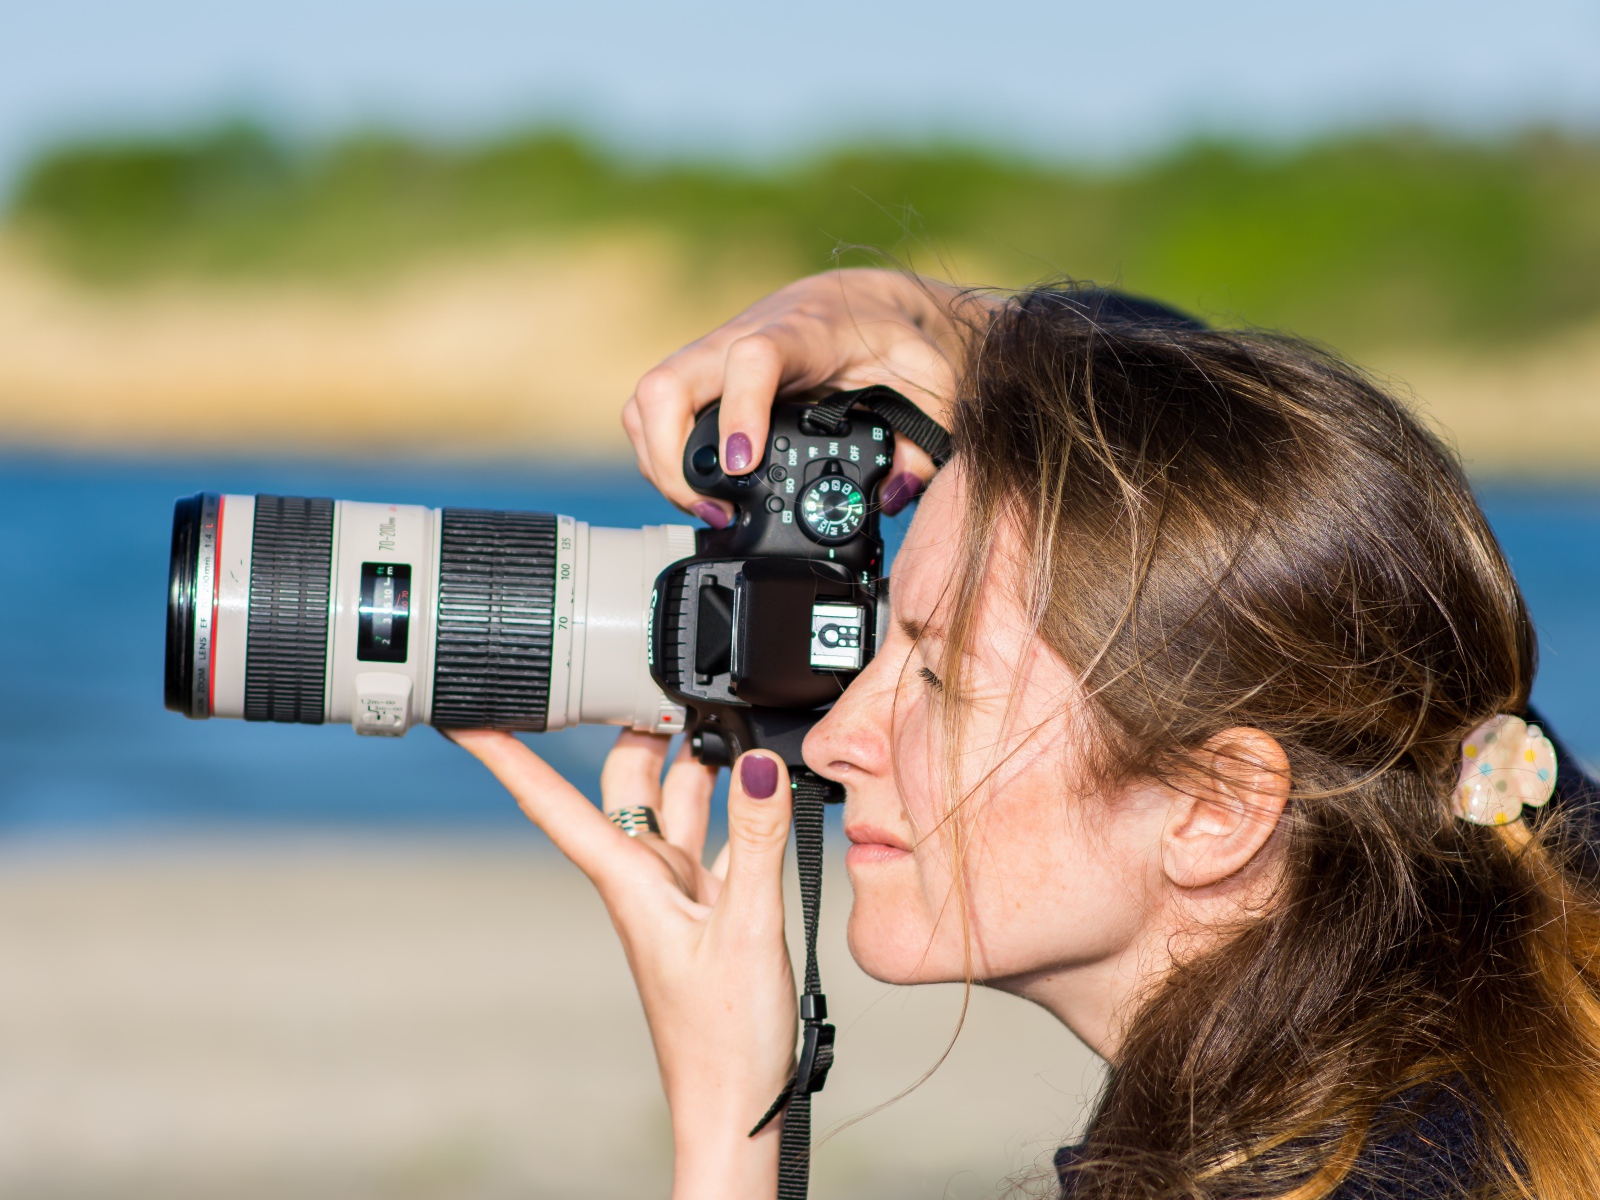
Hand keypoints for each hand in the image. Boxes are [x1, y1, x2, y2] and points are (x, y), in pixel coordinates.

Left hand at [449, 728, 797, 1199]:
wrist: (736, 1104)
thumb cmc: (725, 1041)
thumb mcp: (749, 931)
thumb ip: (757, 843)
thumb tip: (756, 765)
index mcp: (628, 881)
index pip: (551, 802)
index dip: (505, 754)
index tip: (465, 711)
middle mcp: (644, 878)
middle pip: (623, 781)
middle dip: (633, 725)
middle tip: (656, 671)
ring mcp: (677, 892)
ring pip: (673, 800)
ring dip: (692, 758)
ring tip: (720, 711)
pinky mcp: (710, 906)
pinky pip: (714, 834)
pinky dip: (736, 803)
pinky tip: (762, 787)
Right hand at [624, 268, 987, 525]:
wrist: (868, 301)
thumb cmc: (896, 341)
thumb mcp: (932, 387)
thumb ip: (923, 443)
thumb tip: (891, 494)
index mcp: (804, 333)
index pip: (751, 359)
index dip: (738, 410)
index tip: (742, 464)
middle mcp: (743, 337)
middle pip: (668, 382)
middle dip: (671, 456)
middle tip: (713, 509)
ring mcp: (713, 356)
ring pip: (649, 400)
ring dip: (659, 463)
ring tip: (706, 509)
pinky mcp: (701, 378)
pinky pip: (653, 412)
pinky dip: (660, 456)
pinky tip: (696, 490)